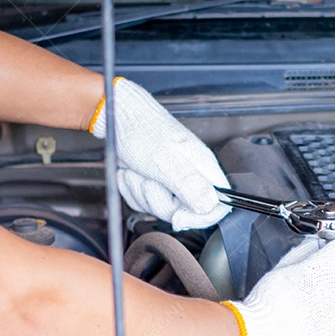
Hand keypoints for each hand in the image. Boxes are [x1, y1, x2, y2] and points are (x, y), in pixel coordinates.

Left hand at [90, 78, 230, 230]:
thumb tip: (210, 205)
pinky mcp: (153, 185)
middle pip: (185, 212)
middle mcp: (190, 176)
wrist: (116, 118)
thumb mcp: (166, 159)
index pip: (218, 206)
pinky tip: (131, 172)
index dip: (201, 217)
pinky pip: (144, 203)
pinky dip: (132, 190)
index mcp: (203, 168)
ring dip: (141, 192)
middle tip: (150, 180)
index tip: (179, 215)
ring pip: (161, 209)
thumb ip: (190, 184)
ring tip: (138, 170)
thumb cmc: (142, 130)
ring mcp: (171, 183)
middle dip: (160, 200)